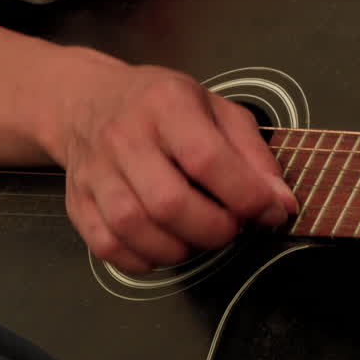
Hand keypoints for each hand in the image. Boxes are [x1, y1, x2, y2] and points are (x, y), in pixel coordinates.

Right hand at [46, 52, 297, 273]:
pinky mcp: (77, 201)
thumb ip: (254, 155)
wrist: (88, 100)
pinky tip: (166, 246)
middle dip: (214, 229)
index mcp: (167, 105)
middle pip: (169, 203)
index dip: (246, 196)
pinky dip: (144, 259)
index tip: (271, 213)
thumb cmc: (163, 107)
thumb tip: (281, 204)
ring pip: (134, 228)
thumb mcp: (219, 111)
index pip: (207, 159)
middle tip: (232, 228)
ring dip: (180, 248)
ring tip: (200, 236)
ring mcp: (95, 171)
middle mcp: (125, 137)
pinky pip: (108, 246)